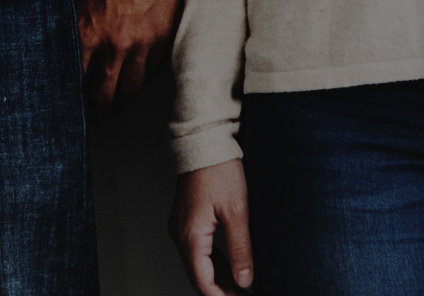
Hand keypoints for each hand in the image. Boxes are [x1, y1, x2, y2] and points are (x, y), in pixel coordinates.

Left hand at [78, 0, 185, 112]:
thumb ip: (74, 22)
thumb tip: (64, 41)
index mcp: (86, 33)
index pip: (75, 81)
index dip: (72, 99)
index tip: (71, 108)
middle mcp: (113, 44)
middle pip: (102, 95)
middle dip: (97, 112)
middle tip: (94, 120)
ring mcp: (142, 43)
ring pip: (130, 89)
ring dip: (121, 103)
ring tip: (115, 109)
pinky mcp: (164, 37)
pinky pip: (153, 71)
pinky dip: (143, 82)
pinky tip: (136, 86)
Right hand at [171, 160, 251, 295]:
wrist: (204, 144)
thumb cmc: (219, 170)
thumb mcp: (237, 212)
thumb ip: (240, 250)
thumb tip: (244, 280)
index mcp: (190, 236)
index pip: (202, 281)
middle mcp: (179, 234)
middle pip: (197, 275)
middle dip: (220, 290)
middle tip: (243, 295)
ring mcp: (180, 227)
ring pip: (196, 264)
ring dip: (216, 277)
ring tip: (240, 285)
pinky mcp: (185, 220)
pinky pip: (196, 249)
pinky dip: (212, 262)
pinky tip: (228, 266)